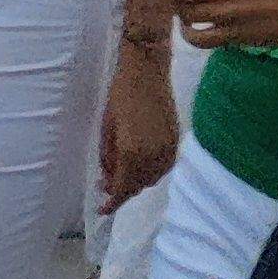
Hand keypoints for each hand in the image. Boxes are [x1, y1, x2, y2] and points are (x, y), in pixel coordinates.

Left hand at [99, 36, 178, 205]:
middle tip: (106, 183)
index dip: (111, 203)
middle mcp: (152, 158)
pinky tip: (141, 163)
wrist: (148, 69)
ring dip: (136, 181)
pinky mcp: (175, 142)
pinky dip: (151, 171)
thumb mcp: (107, 127)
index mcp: (132, 154)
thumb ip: (108, 157)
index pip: (122, 189)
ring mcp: (167, 150)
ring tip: (121, 172)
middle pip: (137, 187)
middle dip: (121, 190)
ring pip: (151, 179)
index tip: (102, 208)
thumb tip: (108, 178)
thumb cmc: (121, 94)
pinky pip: (163, 167)